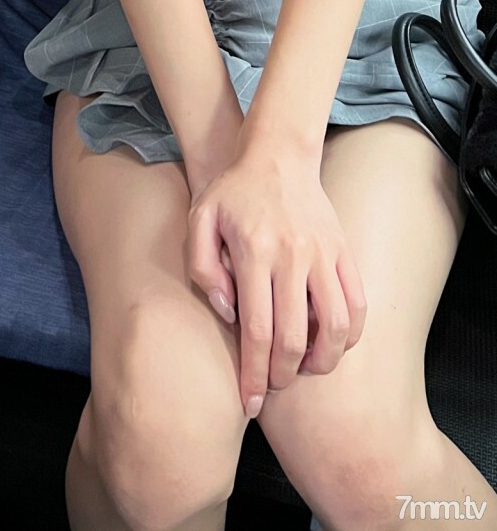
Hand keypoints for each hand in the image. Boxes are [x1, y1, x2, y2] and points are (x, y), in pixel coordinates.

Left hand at [186, 136, 365, 418]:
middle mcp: (293, 256)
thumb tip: (229, 313)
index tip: (249, 402)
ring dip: (321, 361)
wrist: (277, 155)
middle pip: (295, 338)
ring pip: (334, 327)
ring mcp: (324, 255)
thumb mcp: (200, 219)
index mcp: (255, 252)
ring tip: (304, 371)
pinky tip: (332, 346)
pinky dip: (349, 335)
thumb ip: (204, 268)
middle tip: (272, 388)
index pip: (257, 331)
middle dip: (282, 375)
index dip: (254, 375)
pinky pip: (356, 304)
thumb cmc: (232, 192)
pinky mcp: (344, 252)